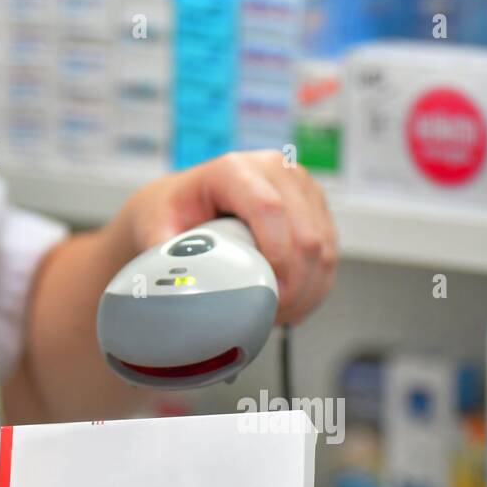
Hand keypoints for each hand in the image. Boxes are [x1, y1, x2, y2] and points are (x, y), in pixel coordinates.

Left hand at [115, 150, 338, 325]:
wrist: (185, 203)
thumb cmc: (171, 213)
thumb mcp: (155, 229)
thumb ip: (163, 256)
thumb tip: (176, 288)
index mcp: (234, 169)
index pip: (270, 209)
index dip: (276, 256)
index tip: (267, 294)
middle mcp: (275, 170)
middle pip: (306, 236)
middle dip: (294, 287)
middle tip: (270, 317)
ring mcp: (301, 188)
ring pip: (324, 250)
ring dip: (307, 292)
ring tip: (278, 315)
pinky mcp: (316, 209)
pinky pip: (331, 256)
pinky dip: (315, 289)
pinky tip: (294, 306)